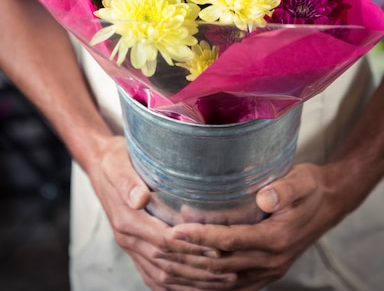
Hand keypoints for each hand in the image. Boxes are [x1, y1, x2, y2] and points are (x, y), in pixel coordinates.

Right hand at [89, 135, 237, 289]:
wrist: (100, 165)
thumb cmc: (115, 159)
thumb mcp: (117, 162)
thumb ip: (127, 181)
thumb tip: (140, 198)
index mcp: (127, 219)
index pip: (163, 241)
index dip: (190, 246)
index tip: (216, 247)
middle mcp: (128, 238)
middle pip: (167, 263)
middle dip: (199, 269)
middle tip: (230, 270)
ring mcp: (131, 247)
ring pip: (163, 276)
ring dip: (193, 281)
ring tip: (222, 280)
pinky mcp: (135, 250)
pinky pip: (155, 276)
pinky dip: (177, 285)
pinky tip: (198, 285)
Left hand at [167, 163, 341, 289]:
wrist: (330, 203)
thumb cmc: (311, 187)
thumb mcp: (302, 180)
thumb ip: (284, 189)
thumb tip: (264, 198)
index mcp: (276, 239)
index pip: (231, 241)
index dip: (201, 237)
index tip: (174, 231)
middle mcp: (271, 261)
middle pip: (221, 266)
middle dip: (187, 258)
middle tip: (157, 247)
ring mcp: (268, 272)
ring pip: (223, 281)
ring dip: (192, 275)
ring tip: (164, 264)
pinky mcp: (265, 273)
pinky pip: (231, 287)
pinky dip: (207, 286)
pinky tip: (188, 281)